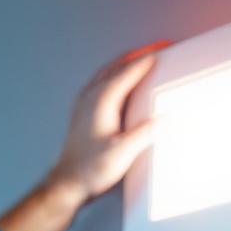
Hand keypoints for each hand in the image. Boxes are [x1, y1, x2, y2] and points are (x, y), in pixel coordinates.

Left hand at [46, 41, 167, 205]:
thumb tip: (162, 119)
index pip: (128, 72)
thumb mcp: (124, 152)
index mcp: (102, 100)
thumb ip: (144, 133)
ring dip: (124, 63)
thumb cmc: (91, 169)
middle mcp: (90, 97)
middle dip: (137, 55)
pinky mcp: (82, 113)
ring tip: (139, 59)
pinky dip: (114, 75)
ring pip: (106, 72)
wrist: (68, 183)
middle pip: (116, 66)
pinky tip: (119, 83)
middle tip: (155, 48)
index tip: (161, 49)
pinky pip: (100, 83)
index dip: (147, 59)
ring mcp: (84, 103)